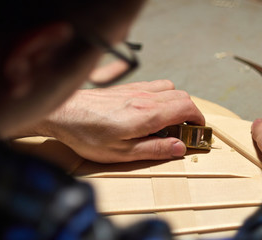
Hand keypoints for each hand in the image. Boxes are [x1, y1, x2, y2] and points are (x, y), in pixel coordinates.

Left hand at [37, 80, 204, 162]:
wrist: (63, 113)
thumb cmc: (88, 135)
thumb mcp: (122, 153)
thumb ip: (154, 149)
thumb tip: (180, 147)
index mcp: (147, 114)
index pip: (187, 108)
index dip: (198, 119)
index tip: (198, 131)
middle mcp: (145, 97)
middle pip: (183, 96)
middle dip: (191, 113)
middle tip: (184, 130)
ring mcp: (136, 89)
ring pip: (170, 88)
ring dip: (176, 103)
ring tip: (168, 122)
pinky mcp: (127, 88)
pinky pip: (154, 86)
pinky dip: (162, 96)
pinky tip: (151, 110)